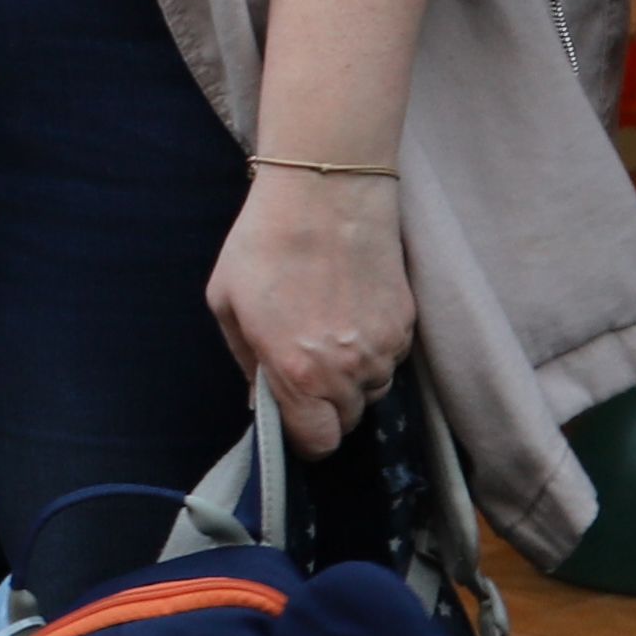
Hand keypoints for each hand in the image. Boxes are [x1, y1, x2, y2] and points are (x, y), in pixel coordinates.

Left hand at [207, 167, 414, 458]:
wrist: (325, 192)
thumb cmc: (264, 245)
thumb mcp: (228, 306)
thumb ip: (247, 364)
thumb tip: (259, 401)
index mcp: (299, 374)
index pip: (319, 442)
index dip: (306, 439)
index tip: (295, 422)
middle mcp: (349, 370)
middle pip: (348, 419)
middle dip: (326, 405)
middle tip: (304, 368)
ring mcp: (385, 348)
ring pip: (372, 388)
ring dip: (352, 377)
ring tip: (327, 330)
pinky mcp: (407, 324)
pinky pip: (391, 358)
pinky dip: (373, 348)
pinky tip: (350, 310)